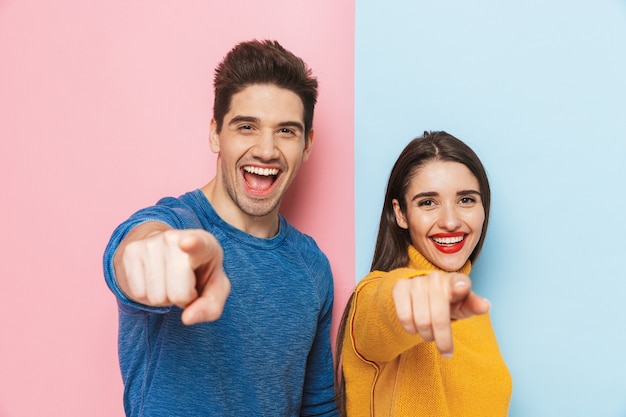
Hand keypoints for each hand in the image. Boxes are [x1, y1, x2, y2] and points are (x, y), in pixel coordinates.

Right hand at [116, 227, 230, 324]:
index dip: (194, 244)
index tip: (187, 243)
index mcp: (205, 244)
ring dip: (164, 298)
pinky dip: (148, 295)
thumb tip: (187, 318)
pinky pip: (138, 293)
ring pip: (156, 296)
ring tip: (170, 280)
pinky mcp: (132, 250)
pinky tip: (156, 279)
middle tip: (185, 284)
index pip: (199, 244)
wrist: (173, 251)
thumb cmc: (200, 274)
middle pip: (178, 293)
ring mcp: (152, 242)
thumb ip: (210, 307)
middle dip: (182, 298)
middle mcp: (176, 238)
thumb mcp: (215, 290)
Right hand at [392, 271, 489, 357]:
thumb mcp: (463, 305)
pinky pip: (404, 316)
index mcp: (455, 280)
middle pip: (439, 317)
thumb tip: (486, 306)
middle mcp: (435, 278)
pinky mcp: (400, 287)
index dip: (459, 286)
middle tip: (445, 351)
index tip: (461, 289)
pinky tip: (415, 328)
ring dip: (426, 335)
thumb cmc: (448, 301)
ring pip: (421, 320)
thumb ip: (474, 305)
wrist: (421, 292)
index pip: (459, 283)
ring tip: (429, 335)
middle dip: (443, 339)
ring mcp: (416, 282)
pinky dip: (410, 328)